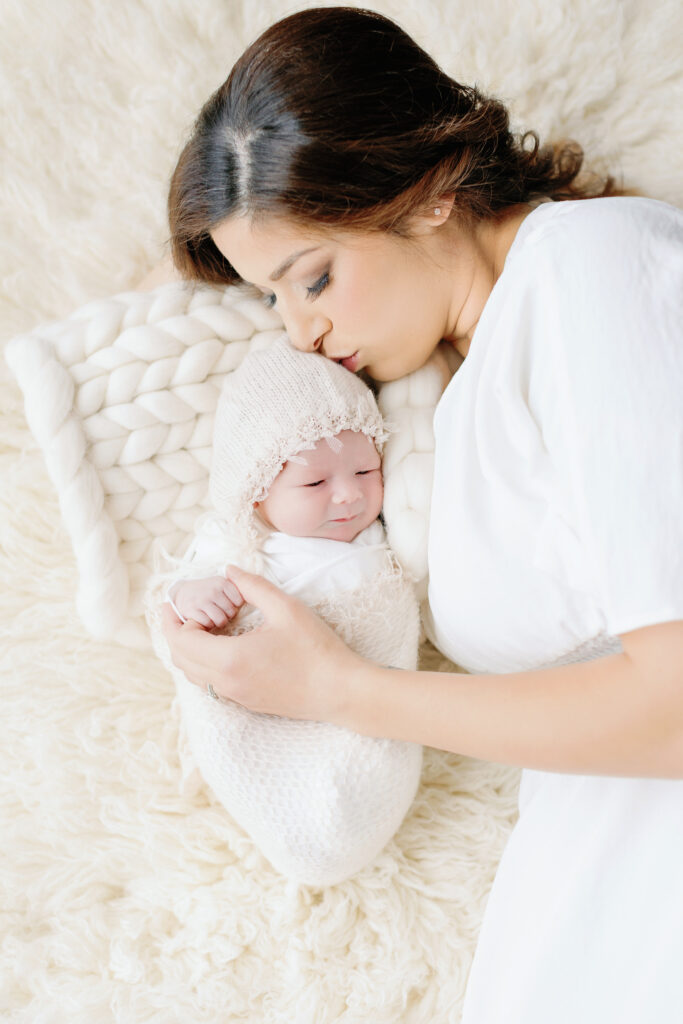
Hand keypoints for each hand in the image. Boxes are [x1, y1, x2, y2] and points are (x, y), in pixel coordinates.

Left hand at [161, 566, 362, 722]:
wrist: (339, 691)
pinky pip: (211, 684)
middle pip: (180, 660)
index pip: (180, 640)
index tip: (173, 601)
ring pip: (194, 675)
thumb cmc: (315, 649)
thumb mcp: (285, 608)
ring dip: (189, 650)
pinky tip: (224, 645)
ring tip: (205, 626)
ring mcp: (235, 696)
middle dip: (176, 633)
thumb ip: (252, 586)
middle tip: (184, 610)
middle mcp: (226, 682)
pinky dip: (204, 663)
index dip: (171, 619)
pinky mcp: (246, 702)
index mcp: (229, 659)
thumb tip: (229, 570)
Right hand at [171, 575, 244, 628]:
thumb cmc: (208, 592)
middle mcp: (213, 589)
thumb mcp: (223, 585)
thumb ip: (239, 588)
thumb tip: (256, 594)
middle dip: (227, 615)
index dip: (234, 606)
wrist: (183, 593)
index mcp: (223, 582)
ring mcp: (201, 599)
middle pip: (231, 612)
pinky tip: (204, 619)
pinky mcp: (191, 610)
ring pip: (221, 620)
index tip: (227, 604)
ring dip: (218, 622)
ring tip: (213, 616)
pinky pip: (207, 624)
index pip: (239, 601)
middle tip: (218, 611)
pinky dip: (207, 625)